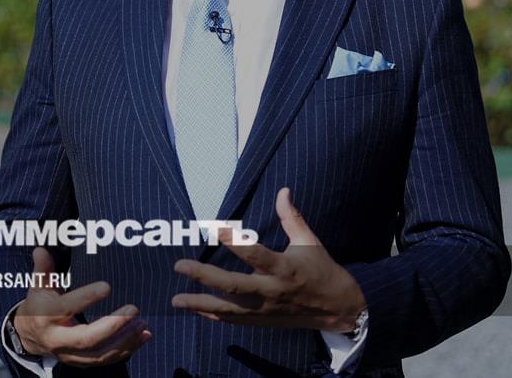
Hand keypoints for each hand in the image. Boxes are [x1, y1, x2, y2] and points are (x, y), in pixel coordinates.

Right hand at [10, 247, 151, 366]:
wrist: (31, 336)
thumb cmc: (40, 305)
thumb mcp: (38, 286)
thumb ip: (43, 269)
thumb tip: (41, 250)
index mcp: (47, 316)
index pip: (67, 307)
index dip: (86, 298)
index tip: (107, 286)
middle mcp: (58, 338)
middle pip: (86, 338)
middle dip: (113, 325)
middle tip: (133, 309)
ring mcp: (70, 354)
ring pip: (99, 354)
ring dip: (124, 340)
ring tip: (142, 323)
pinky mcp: (81, 362)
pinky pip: (106, 360)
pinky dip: (127, 350)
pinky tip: (143, 336)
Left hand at [171, 188, 366, 332]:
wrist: (336, 309)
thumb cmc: (321, 269)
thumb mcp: (309, 241)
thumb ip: (292, 218)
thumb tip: (283, 191)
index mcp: (285, 269)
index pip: (256, 254)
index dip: (236, 242)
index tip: (216, 229)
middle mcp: (272, 291)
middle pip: (234, 286)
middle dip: (204, 277)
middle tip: (180, 266)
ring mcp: (265, 310)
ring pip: (229, 309)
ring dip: (201, 304)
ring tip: (175, 299)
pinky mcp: (262, 320)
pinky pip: (234, 320)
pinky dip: (213, 315)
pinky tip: (195, 309)